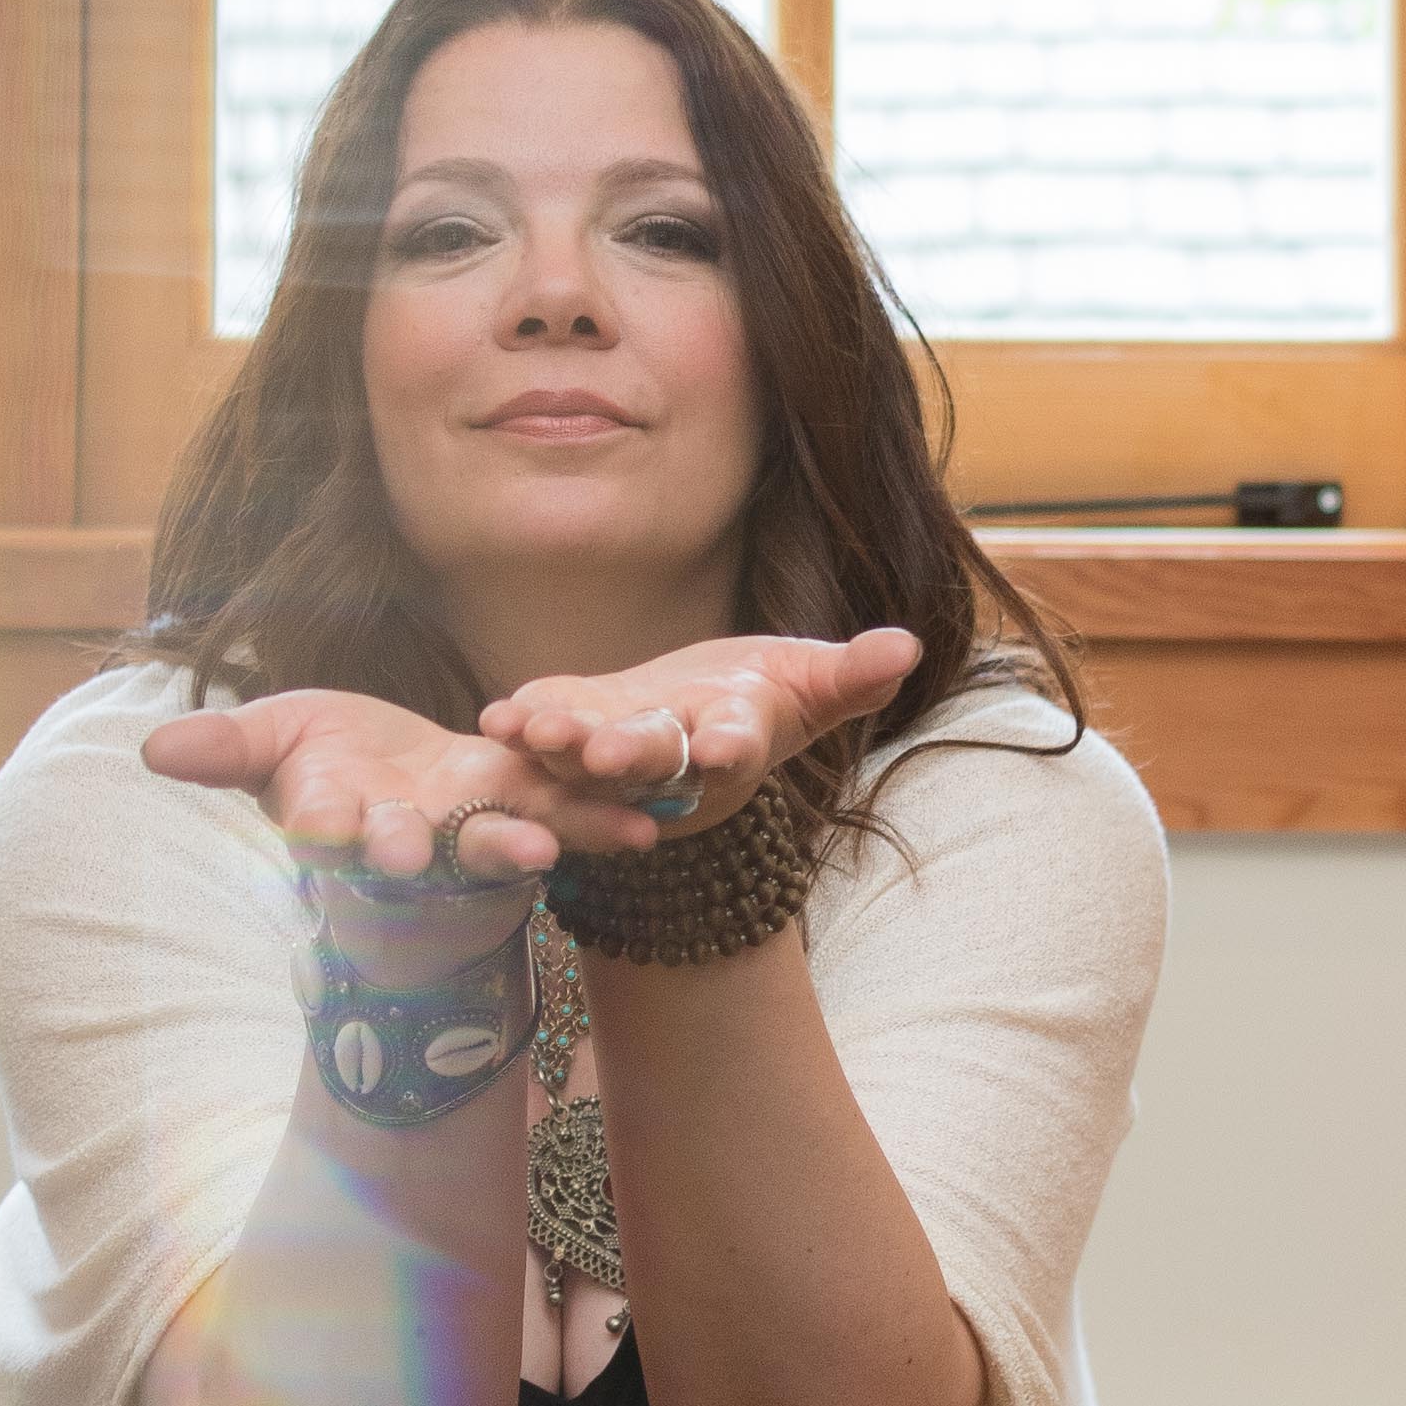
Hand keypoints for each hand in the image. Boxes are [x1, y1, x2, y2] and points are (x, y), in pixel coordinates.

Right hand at [147, 686, 582, 937]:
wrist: (391, 772)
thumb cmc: (324, 762)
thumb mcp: (272, 743)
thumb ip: (224, 750)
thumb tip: (151, 750)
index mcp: (341, 820)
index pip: (330, 830)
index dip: (335, 833)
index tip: (337, 833)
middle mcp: (409, 837)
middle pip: (413, 849)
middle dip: (422, 851)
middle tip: (421, 856)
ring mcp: (471, 826)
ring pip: (495, 840)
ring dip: (520, 847)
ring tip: (546, 851)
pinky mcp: (528, 802)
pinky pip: (568, 811)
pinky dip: (603, 818)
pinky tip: (647, 822)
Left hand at [477, 627, 921, 835]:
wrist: (699, 718)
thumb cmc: (764, 698)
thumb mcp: (812, 682)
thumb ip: (853, 676)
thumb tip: (907, 645)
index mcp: (737, 742)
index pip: (739, 747)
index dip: (732, 749)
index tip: (724, 748)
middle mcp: (676, 759)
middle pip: (655, 760)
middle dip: (632, 756)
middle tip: (607, 754)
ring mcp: (619, 751)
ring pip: (588, 756)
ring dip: (562, 745)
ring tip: (534, 730)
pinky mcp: (575, 727)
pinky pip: (547, 730)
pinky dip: (523, 725)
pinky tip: (498, 717)